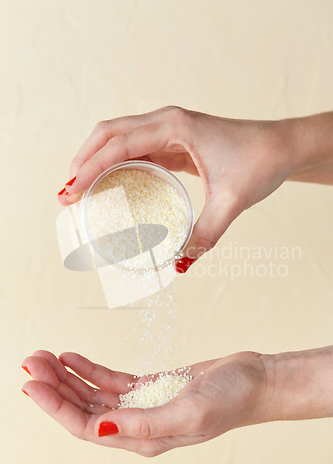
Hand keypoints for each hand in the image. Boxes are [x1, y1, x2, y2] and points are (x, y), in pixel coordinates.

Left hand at [21, 350, 267, 456]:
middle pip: (84, 409)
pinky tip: (73, 357)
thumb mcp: (188, 411)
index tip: (32, 385)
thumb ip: (143, 424)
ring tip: (45, 357)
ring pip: (93, 394)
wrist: (255, 380)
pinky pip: (111, 381)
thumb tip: (101, 429)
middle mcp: (138, 425)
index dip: (56, 406)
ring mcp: (143, 406)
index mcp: (143, 438)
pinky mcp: (151, 388)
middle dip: (54, 387)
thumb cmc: (230, 398)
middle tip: (31, 362)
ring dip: (67, 377)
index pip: (86, 426)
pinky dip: (90, 369)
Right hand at [57, 107, 298, 268]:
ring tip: (79, 189)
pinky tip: (110, 183)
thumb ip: (207, 233)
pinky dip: (115, 163)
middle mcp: (167, 122)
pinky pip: (135, 148)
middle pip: (108, 133)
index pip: (119, 145)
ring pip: (118, 137)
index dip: (90, 168)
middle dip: (83, 160)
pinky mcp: (173, 141)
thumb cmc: (260, 161)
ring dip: (95, 159)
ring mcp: (169, 130)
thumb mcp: (233, 200)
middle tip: (66, 193)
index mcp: (175, 127)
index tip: (71, 192)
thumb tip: (179, 263)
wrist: (281, 146)